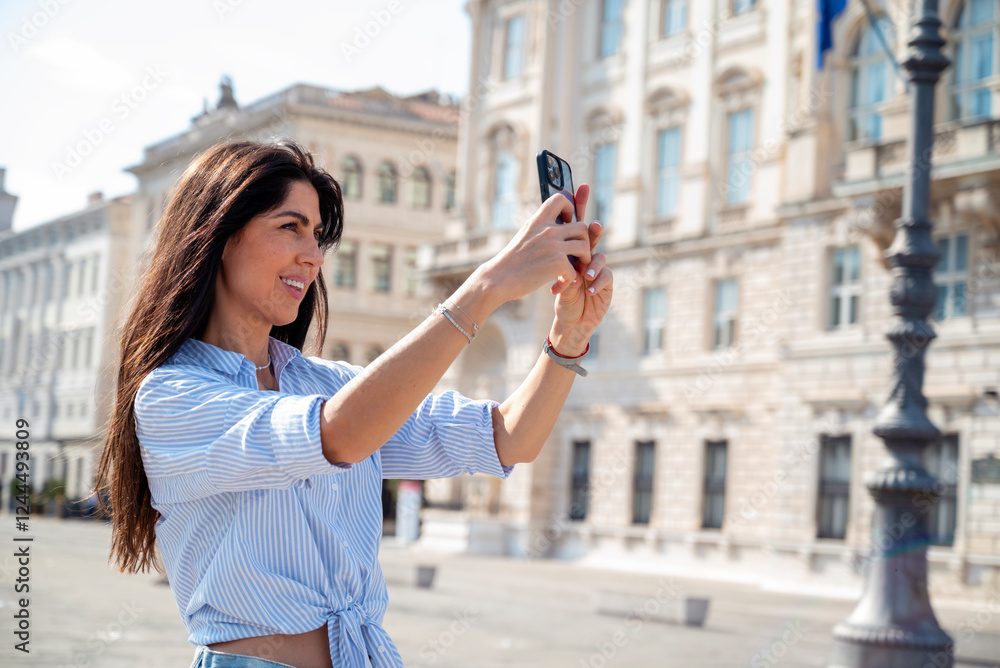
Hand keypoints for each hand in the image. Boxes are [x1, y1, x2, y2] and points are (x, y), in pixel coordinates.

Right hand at [479, 185, 592, 305]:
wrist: (499, 278)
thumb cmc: (512, 259)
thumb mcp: (525, 234)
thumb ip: (540, 225)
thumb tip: (551, 214)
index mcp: (538, 220)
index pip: (561, 199)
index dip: (570, 208)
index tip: (567, 222)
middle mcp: (548, 230)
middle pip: (582, 227)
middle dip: (584, 241)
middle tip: (577, 253)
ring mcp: (554, 245)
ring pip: (585, 247)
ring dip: (584, 260)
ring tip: (575, 269)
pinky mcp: (557, 262)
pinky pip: (575, 269)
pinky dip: (570, 279)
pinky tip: (560, 284)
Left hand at [549, 191, 612, 354]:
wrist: (570, 319)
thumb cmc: (561, 295)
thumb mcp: (553, 273)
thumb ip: (552, 254)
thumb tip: (542, 230)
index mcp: (572, 248)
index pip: (576, 222)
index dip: (581, 204)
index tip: (581, 186)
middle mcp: (588, 254)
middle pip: (593, 235)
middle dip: (594, 229)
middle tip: (592, 225)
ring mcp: (599, 268)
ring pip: (600, 257)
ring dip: (591, 264)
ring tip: (582, 275)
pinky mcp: (607, 284)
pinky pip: (606, 277)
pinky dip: (597, 282)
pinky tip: (588, 289)